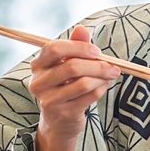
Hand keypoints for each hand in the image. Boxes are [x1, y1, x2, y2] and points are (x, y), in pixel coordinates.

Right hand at [30, 26, 120, 150]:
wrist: (58, 123)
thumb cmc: (65, 87)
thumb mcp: (67, 65)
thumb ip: (75, 46)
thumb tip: (82, 28)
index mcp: (37, 66)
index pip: (54, 49)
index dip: (78, 47)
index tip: (96, 51)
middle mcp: (38, 83)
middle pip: (71, 66)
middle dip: (97, 64)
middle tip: (112, 65)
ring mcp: (49, 100)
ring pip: (82, 82)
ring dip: (102, 77)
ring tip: (110, 75)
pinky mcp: (63, 113)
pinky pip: (89, 96)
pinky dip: (101, 89)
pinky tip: (104, 86)